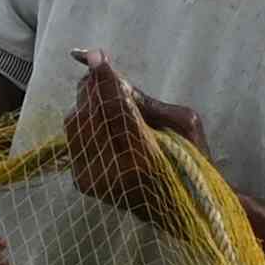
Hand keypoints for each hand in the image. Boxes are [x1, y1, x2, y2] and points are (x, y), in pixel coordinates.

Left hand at [62, 52, 209, 225]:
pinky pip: (73, 138)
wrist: (180, 210)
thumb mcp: (183, 124)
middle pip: (87, 112)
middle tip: (107, 77)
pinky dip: (86, 123)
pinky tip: (102, 122)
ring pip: (75, 123)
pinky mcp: (81, 181)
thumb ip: (146, 102)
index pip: (114, 109)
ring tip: (108, 102)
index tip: (96, 54)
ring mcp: (91, 178)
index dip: (104, 81)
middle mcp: (110, 169)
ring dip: (89, 104)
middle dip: (95, 88)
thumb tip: (112, 79)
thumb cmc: (191, 161)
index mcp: (143, 155)